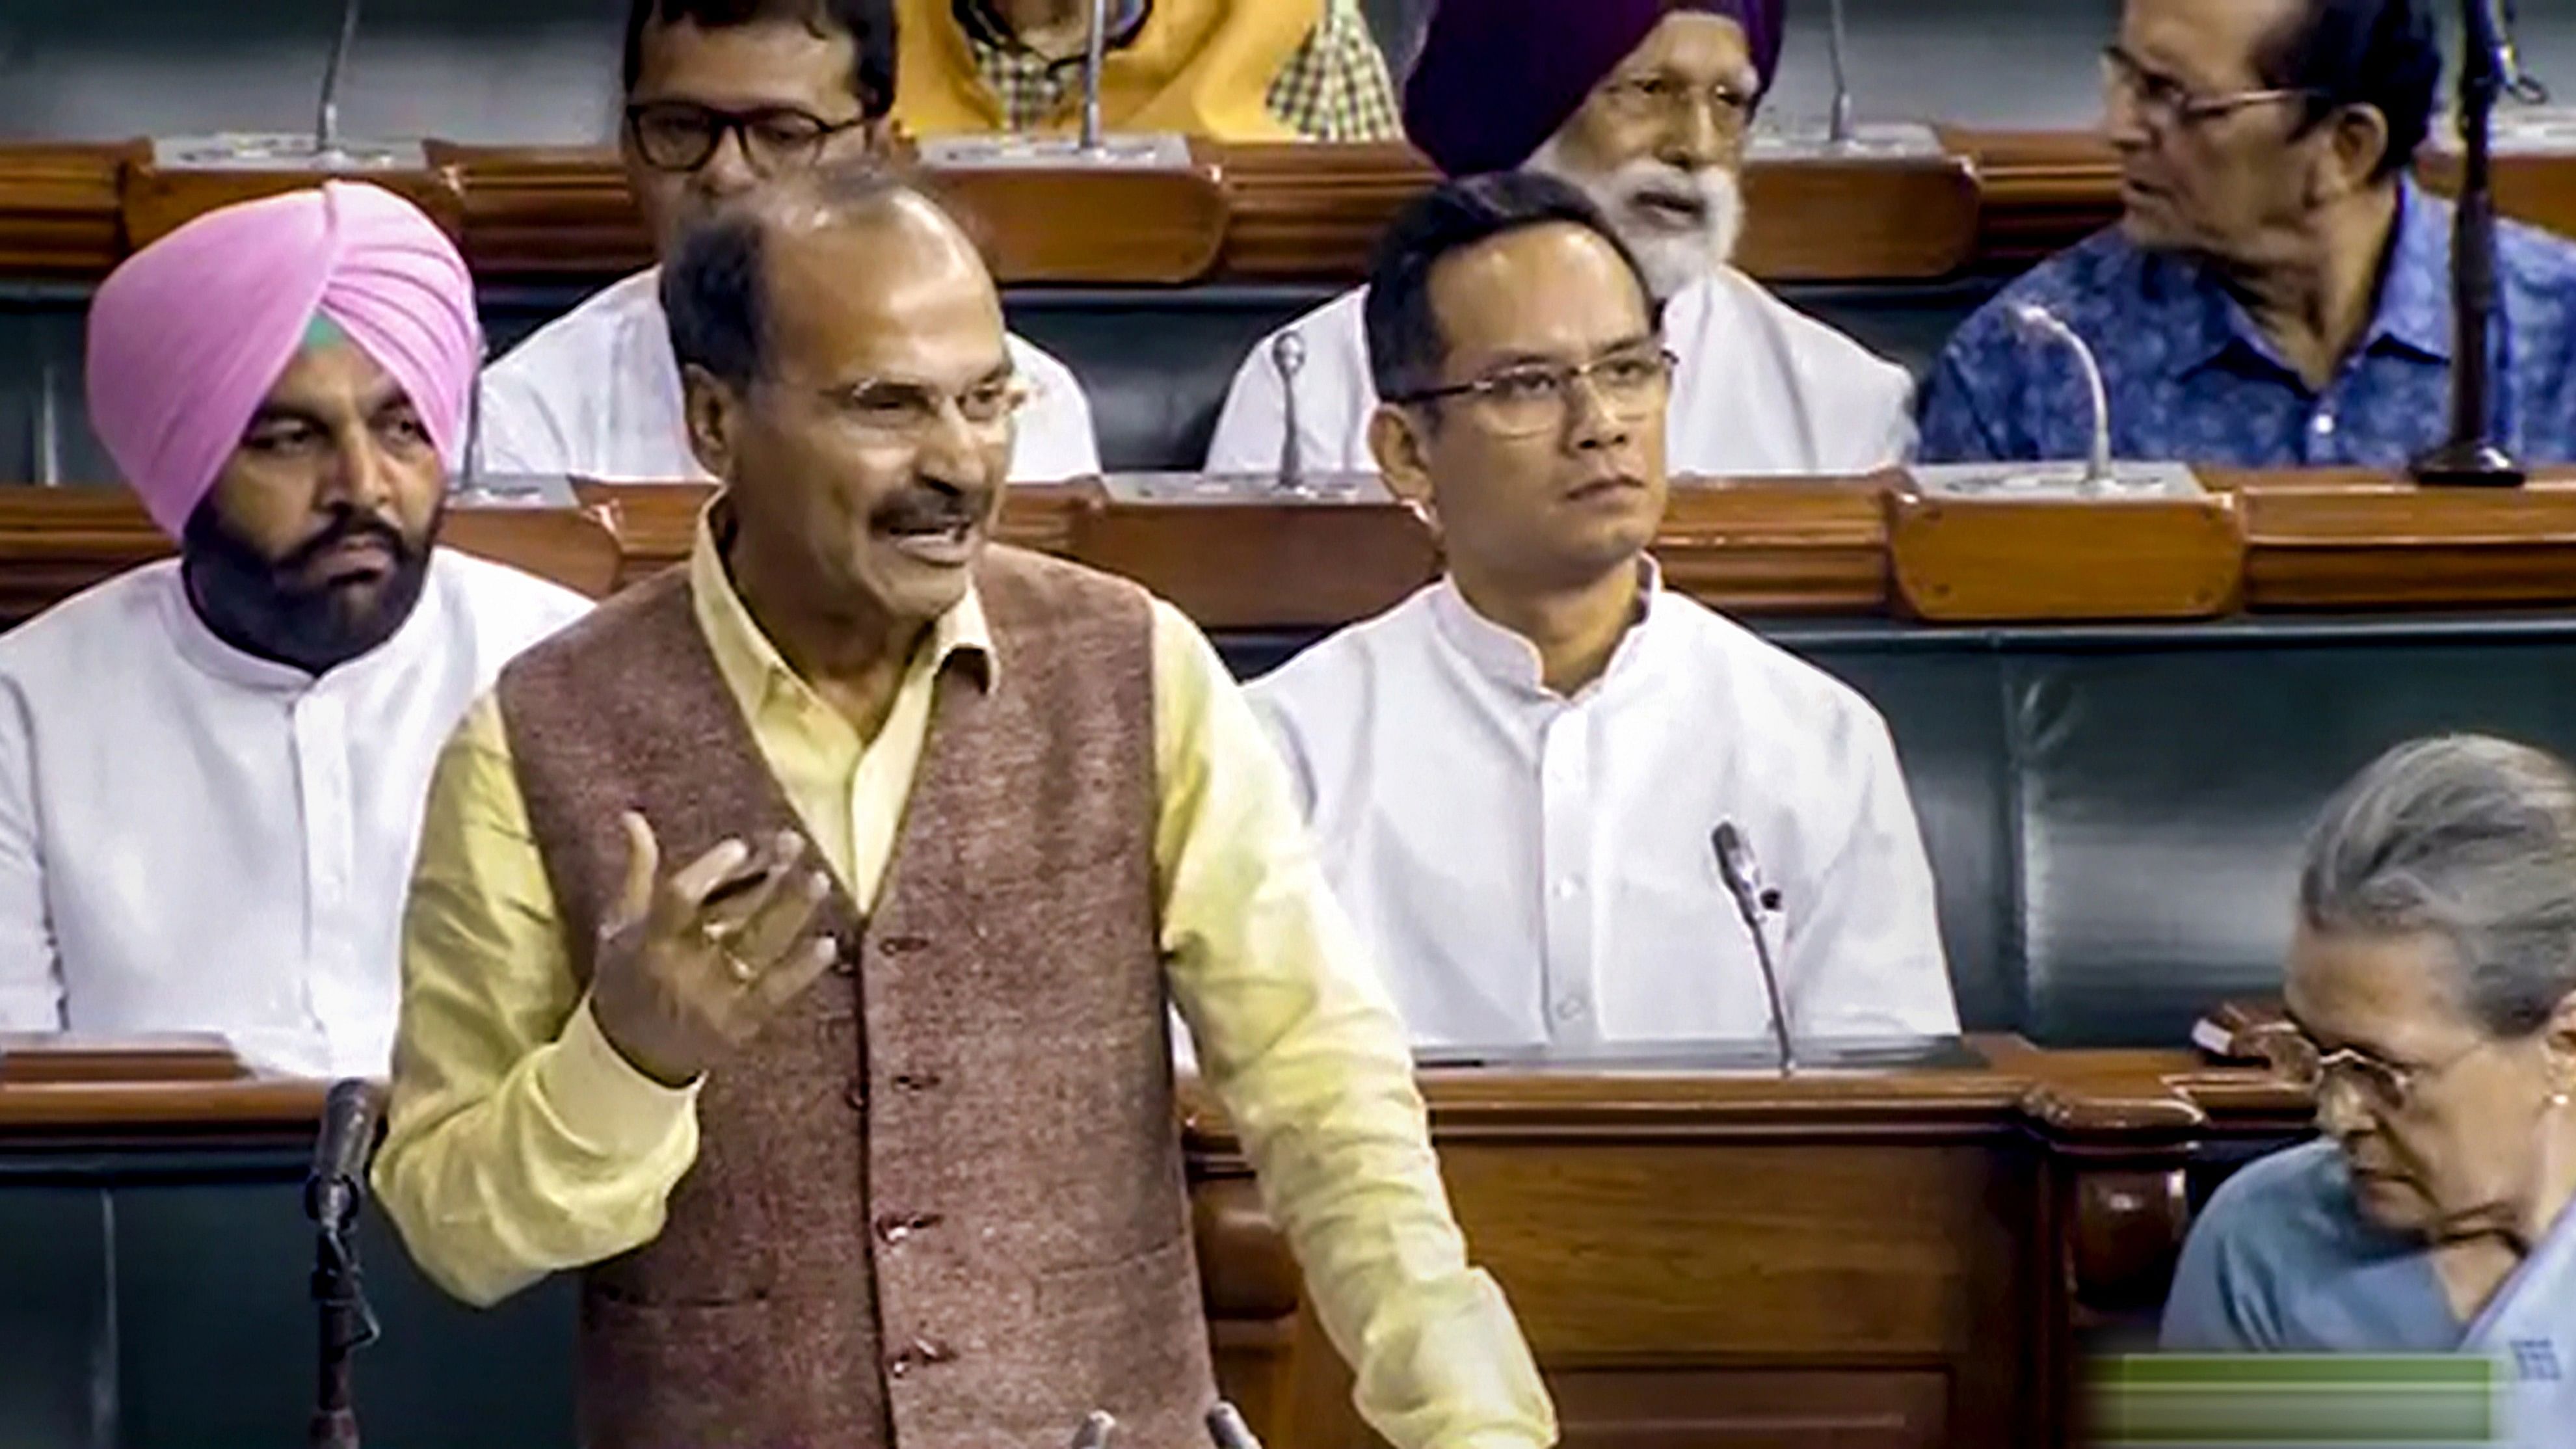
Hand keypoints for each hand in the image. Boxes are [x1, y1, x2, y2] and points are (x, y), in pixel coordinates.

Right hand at [588, 812, 838, 1087]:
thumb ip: (636, 873)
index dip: (711, 871)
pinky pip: (775, 992)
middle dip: (766, 878)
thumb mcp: (621, 928)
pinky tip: (826, 944)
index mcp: (650, 942)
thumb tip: (633, 817)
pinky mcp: (739, 1024)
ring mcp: (714, 999)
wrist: (630, 1060)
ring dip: (791, 913)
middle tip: (794, 842)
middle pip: (732, 918)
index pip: (680, 899)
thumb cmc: (626, 980)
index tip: (740, 846)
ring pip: (759, 949)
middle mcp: (683, 970)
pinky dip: (801, 969)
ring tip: (817, 879)